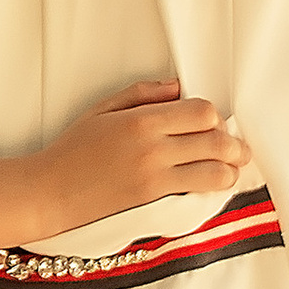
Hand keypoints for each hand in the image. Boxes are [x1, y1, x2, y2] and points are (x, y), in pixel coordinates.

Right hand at [28, 80, 247, 239]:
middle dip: (233, 144)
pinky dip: (211, 187)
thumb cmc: (73, 148)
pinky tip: (210, 183)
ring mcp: (155, 177)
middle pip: (216, 141)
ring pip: (215, 172)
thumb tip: (178, 88)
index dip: (213, 116)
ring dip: (229, 169)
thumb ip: (144, 93)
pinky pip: (197, 193)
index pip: (201, 112)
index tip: (210, 121)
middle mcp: (153, 148)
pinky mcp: (154, 201)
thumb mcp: (103, 108)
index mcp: (141, 120)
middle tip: (237, 147)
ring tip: (230, 168)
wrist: (51, 191)